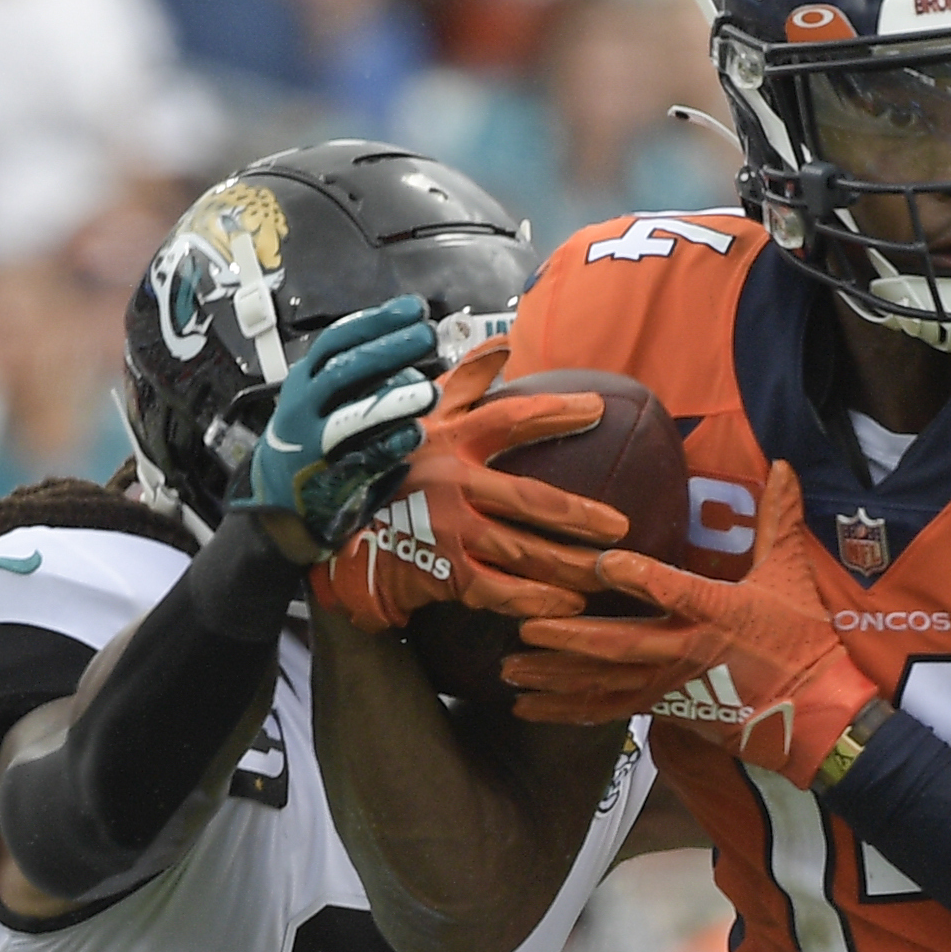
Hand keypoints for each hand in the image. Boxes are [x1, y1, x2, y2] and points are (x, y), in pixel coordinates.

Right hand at [229, 292, 444, 562]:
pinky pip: (362, 460)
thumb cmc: (314, 440)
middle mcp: (302, 407)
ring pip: (350, 417)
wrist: (278, 503)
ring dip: (392, 402)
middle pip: (344, 370)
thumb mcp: (322, 399)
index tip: (414, 308)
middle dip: (388, 350)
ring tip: (431, 391)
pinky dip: (389, 445)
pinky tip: (415, 433)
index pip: (338, 340)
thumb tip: (412, 338)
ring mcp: (312, 445)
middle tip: (428, 336)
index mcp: (304, 380)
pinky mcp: (328, 480)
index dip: (376, 321)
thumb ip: (360, 374)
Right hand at [316, 344, 631, 632]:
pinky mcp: (440, 571)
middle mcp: (450, 483)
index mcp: (448, 440)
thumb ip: (461, 383)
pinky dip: (534, 599)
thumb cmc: (380, 464)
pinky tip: (567, 605)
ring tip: (607, 571)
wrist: (329, 528)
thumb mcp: (411, 414)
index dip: (556, 412)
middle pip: (530, 498)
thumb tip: (502, 347)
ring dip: (568, 563)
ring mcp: (446, 529)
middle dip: (579, 515)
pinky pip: (497, 590)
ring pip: (521, 550)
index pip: (510, 419)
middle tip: (621, 527)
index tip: (598, 410)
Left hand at [505, 462, 878, 779]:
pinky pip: (608, 711)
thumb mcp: (790, 576)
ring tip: (510, 668)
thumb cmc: (800, 640)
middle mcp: (688, 652)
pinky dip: (566, 711)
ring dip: (556, 677)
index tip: (605, 563)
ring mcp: (671, 686)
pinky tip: (526, 707)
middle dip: (573, 638)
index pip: (677, 593)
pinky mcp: (663, 708)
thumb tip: (783, 463)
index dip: (642, 579)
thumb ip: (778, 519)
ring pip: (606, 685)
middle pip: (624, 647)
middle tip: (528, 624)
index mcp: (718, 614)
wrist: (812, 712)